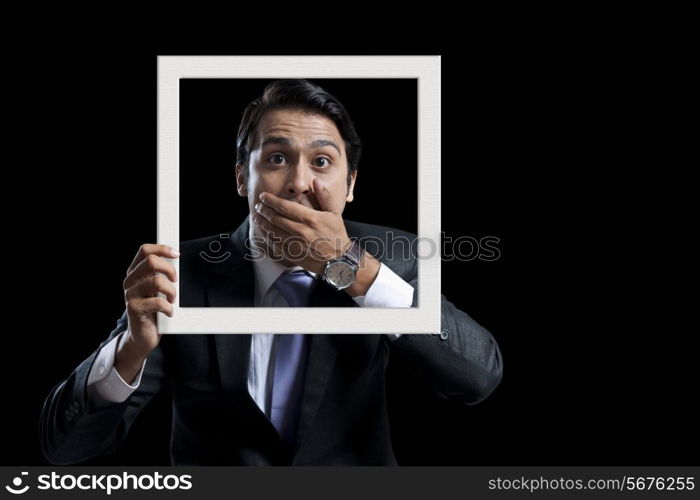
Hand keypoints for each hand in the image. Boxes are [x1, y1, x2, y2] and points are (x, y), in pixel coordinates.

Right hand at [117, 244, 178, 381]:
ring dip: (171, 291)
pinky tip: (168, 312)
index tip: (177, 254)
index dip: (162, 249)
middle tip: (175, 281)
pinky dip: (168, 307)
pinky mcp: (133, 308)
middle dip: (169, 269)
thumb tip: (175, 258)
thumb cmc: (153, 310)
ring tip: (172, 300)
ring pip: (157, 281)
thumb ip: (162, 274)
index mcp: (136, 273)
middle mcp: (130, 281)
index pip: (145, 250)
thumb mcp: (157, 289)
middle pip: (150, 261)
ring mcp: (130, 294)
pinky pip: (157, 302)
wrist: (142, 336)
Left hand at [252, 178, 351, 273]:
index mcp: (311, 219)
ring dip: (262, 223)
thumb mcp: (334, 213)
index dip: (271, 201)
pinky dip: (266, 237)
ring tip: (256, 216)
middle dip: (264, 210)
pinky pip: (275, 245)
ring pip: (272, 232)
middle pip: (275, 218)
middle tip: (258, 206)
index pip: (285, 207)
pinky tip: (262, 232)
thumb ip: (324, 196)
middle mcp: (301, 231)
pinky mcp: (292, 255)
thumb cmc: (336, 234)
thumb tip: (316, 181)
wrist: (339, 260)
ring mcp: (295, 244)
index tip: (263, 196)